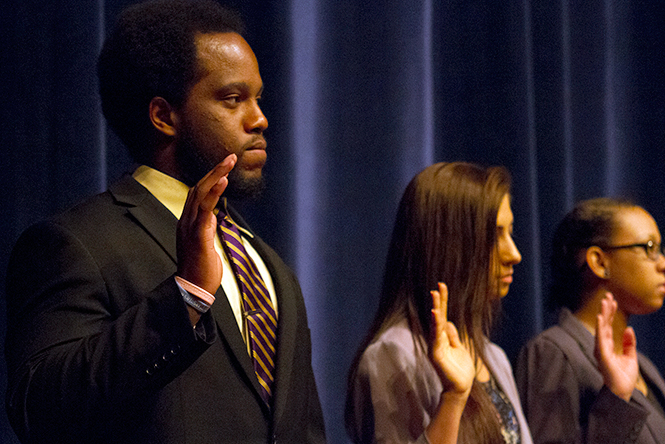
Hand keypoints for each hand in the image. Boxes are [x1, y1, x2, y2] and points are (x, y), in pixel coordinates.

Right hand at [176, 154, 236, 294]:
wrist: (192, 290)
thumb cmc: (200, 270)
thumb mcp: (204, 243)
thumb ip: (206, 229)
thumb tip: (212, 218)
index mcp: (188, 222)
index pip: (197, 193)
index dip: (211, 178)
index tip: (225, 166)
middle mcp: (186, 220)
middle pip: (198, 187)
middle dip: (215, 170)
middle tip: (231, 156)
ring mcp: (190, 227)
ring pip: (200, 193)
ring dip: (216, 175)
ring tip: (229, 161)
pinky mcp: (198, 235)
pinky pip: (205, 209)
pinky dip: (214, 192)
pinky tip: (223, 181)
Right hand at [429, 282, 474, 396]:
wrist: (460, 387)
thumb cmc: (459, 369)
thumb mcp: (459, 347)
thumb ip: (453, 335)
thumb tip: (448, 321)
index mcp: (443, 337)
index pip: (442, 315)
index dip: (442, 301)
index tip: (442, 286)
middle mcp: (437, 339)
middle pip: (437, 316)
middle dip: (438, 301)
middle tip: (438, 286)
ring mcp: (435, 345)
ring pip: (435, 324)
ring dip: (435, 308)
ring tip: (434, 295)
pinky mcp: (435, 353)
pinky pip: (435, 336)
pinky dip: (435, 325)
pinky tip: (435, 314)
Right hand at [594, 292, 637, 401]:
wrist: (621, 392)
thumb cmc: (623, 377)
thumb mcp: (630, 357)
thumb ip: (629, 343)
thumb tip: (629, 329)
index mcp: (608, 345)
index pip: (609, 326)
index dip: (611, 313)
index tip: (613, 300)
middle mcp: (602, 345)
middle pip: (605, 324)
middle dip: (606, 309)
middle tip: (608, 295)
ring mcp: (601, 349)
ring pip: (602, 328)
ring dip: (604, 314)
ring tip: (605, 302)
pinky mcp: (602, 355)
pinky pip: (601, 338)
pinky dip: (601, 328)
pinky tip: (602, 318)